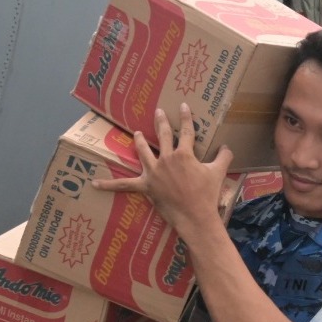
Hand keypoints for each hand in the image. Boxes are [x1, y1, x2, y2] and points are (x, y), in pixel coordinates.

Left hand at [91, 106, 231, 235]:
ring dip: (140, 141)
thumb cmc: (207, 194)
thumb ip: (223, 157)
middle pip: (163, 135)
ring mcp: (154, 172)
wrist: (196, 215)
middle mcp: (167, 158)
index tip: (183, 106)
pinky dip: (109, 185)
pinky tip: (95, 183)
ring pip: (143, 151)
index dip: (186, 118)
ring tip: (137, 133)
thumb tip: (227, 147)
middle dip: (161, 122)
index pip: (187, 131)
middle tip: (158, 112)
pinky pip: (124, 185)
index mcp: (184, 154)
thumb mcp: (218, 173)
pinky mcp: (146, 186)